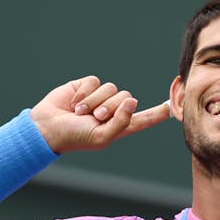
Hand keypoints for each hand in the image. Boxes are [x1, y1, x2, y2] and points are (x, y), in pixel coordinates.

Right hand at [29, 76, 170, 153]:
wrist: (48, 127)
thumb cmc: (75, 137)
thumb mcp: (102, 136)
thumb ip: (121, 121)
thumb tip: (132, 101)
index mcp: (119, 126)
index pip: (143, 119)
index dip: (157, 114)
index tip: (171, 107)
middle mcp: (112, 110)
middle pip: (127, 98)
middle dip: (110, 107)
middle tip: (94, 118)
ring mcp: (99, 97)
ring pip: (111, 88)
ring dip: (95, 101)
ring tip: (80, 112)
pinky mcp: (86, 86)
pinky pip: (95, 81)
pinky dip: (85, 92)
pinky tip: (74, 102)